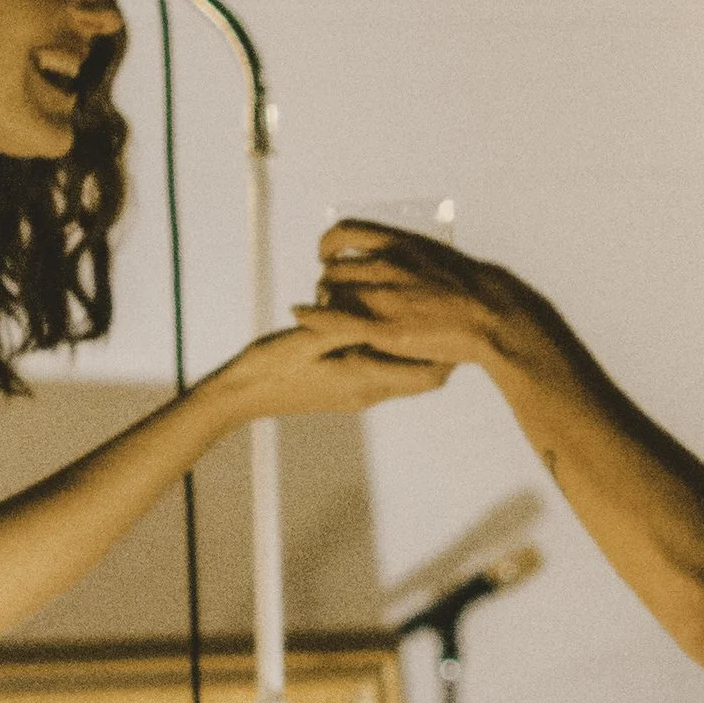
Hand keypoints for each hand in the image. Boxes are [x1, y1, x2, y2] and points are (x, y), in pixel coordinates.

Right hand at [220, 321, 451, 420]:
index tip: (461, 325)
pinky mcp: (345, 384)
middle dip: (440, 349)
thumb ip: (344, 324)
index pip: (428, 376)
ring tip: (425, 312)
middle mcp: (368, 390)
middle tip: (452, 314)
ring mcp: (357, 390)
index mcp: (365, 379)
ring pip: (404, 370)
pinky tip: (384, 320)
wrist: (242, 395)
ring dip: (414, 345)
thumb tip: (382, 307)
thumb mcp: (309, 340)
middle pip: (424, 376)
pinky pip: (382, 367)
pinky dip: (390, 346)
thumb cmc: (271, 368)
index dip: (450, 354)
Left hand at [305, 220, 556, 371]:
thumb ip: (409, 253)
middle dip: (328, 279)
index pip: (346, 233)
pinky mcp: (381, 327)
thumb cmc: (468, 287)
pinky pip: (333, 318)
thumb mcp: (435, 254)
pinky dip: (311, 315)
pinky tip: (298, 315)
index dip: (329, 243)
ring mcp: (382, 297)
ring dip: (325, 299)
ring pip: (332, 291)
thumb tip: (394, 250)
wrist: (489, 314)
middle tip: (332, 292)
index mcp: (398, 244)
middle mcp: (385, 265)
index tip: (327, 254)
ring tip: (330, 310)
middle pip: (334, 267)